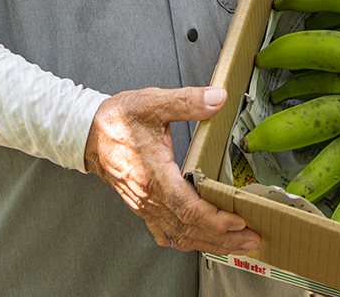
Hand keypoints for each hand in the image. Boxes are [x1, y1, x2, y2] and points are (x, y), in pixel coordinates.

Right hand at [84, 85, 261, 255]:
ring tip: (236, 242)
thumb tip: (217, 98)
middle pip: (189, 229)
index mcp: (153, 175)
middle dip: (223, 237)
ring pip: (179, 235)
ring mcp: (144, 205)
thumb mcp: (153, 102)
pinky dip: (188, 240)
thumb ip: (187, 101)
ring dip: (210, 242)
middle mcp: (148, 197)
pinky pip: (166, 232)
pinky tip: (201, 239)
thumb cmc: (117, 119)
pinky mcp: (142, 205)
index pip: (187, 208)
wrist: (88, 132)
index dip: (215, 220)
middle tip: (251, 239)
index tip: (238, 221)